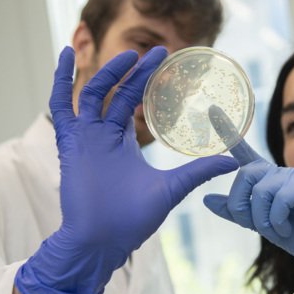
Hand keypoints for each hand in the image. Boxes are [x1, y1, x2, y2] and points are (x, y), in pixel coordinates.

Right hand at [15, 47, 237, 293]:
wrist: (103, 242)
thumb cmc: (132, 220)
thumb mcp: (172, 188)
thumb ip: (197, 171)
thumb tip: (234, 162)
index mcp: (122, 141)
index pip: (132, 99)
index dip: (145, 78)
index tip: (165, 58)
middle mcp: (102, 134)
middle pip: (116, 91)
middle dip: (134, 71)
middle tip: (157, 51)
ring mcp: (84, 138)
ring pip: (91, 93)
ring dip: (107, 72)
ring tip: (128, 55)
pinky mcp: (70, 145)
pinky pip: (59, 107)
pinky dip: (60, 81)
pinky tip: (63, 56)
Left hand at [203, 107, 293, 271]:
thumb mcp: (259, 223)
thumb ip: (235, 211)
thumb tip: (206, 199)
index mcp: (267, 179)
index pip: (245, 153)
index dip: (229, 132)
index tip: (213, 111)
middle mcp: (279, 173)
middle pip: (245, 175)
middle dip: (242, 204)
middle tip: (254, 224)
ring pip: (262, 190)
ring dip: (263, 218)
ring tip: (277, 229)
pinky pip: (281, 198)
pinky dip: (278, 219)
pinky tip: (287, 228)